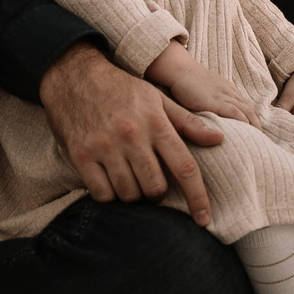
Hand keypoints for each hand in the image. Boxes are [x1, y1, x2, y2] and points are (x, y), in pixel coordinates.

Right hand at [38, 43, 222, 227]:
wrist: (74, 75)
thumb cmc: (121, 88)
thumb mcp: (157, 98)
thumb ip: (187, 122)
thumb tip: (218, 139)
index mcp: (155, 122)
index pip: (184, 167)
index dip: (198, 197)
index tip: (204, 219)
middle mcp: (132, 135)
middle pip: (155, 187)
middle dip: (158, 193)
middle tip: (152, 184)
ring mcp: (105, 146)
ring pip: (129, 194)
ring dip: (134, 195)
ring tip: (131, 180)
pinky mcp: (81, 155)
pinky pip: (102, 194)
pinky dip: (110, 196)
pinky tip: (110, 183)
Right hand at [146, 42, 257, 128]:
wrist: (180, 70)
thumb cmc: (190, 81)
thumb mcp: (208, 89)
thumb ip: (215, 99)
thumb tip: (216, 113)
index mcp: (228, 90)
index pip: (246, 105)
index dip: (253, 117)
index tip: (257, 129)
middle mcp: (228, 92)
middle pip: (249, 109)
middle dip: (257, 123)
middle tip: (261, 137)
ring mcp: (222, 96)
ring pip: (245, 110)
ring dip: (253, 124)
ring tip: (257, 138)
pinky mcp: (212, 101)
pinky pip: (232, 111)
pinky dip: (241, 120)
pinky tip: (245, 129)